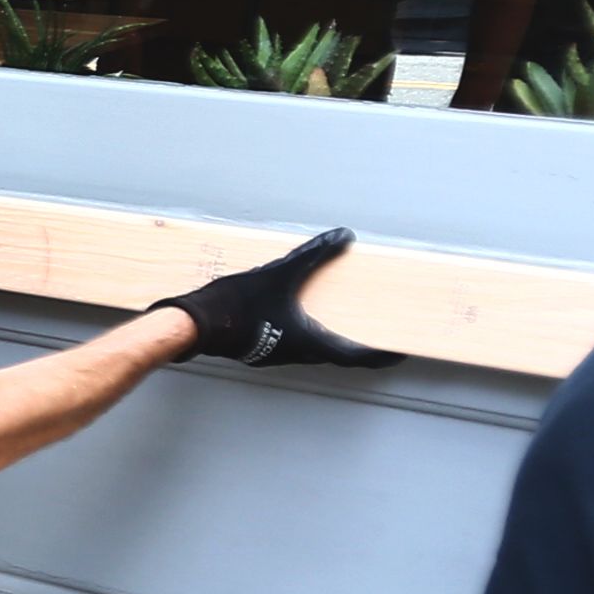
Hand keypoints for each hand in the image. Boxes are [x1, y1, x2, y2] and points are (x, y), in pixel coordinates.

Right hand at [152, 226, 398, 369]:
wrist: (195, 323)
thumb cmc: (237, 306)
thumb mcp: (280, 272)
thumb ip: (313, 254)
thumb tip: (343, 237)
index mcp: (310, 342)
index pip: (356, 356)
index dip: (381, 356)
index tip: (398, 353)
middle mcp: (297, 353)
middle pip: (338, 354)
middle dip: (358, 344)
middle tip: (375, 333)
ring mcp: (277, 352)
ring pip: (315, 349)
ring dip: (331, 338)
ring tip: (342, 319)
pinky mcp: (261, 346)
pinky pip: (295, 342)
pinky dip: (308, 332)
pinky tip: (301, 313)